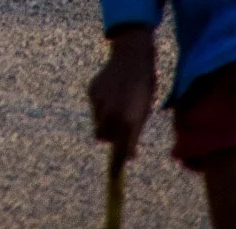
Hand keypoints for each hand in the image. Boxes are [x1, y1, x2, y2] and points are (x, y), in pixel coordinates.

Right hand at [88, 27, 155, 164]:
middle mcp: (111, 115)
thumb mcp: (143, 113)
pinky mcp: (91, 92)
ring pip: (98, 122)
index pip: (119, 152)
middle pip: (104, 138)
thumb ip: (134, 135)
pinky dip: (101, 105)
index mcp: (128, 122)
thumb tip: (129, 156)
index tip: (114, 177)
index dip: (116, 166)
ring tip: (118, 102)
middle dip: (111, 136)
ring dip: (106, 119)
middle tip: (122, 123)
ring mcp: (99, 103)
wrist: (132, 57)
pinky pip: (94, 107)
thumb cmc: (144, 87)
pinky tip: (111, 91)